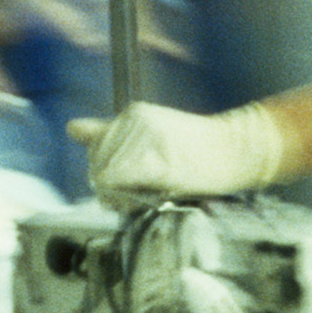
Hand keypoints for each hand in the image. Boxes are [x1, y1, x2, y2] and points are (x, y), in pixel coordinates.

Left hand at [66, 102, 292, 202]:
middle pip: (95, 164)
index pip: (92, 146)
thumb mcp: (151, 135)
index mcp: (131, 114)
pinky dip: (126, 198)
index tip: (123, 183)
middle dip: (107, 187)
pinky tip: (148, 196)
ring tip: (148, 196)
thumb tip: (71, 128)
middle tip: (136, 196)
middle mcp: (132, 121)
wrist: (240, 151)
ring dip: (119, 196)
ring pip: (104, 176)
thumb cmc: (200, 150)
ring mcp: (144, 139)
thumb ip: (110, 134)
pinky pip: (119, 182)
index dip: (103, 171)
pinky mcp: (155, 160)